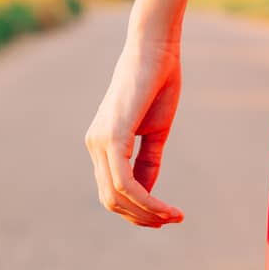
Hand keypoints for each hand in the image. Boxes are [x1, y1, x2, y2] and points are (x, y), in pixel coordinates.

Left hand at [83, 29, 185, 228]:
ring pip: (117, 196)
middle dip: (141, 216)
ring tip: (173, 216)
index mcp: (102, 142)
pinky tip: (166, 207)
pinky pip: (126, 183)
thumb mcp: (154, 131)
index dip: (138, 208)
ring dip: (147, 213)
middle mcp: (94, 143)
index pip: (112, 189)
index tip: (167, 215)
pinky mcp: (113, 136)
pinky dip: (148, 201)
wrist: (156, 49)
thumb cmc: (157, 83)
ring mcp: (100, 140)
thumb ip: (147, 162)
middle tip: (171, 220)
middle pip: (110, 199)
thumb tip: (147, 194)